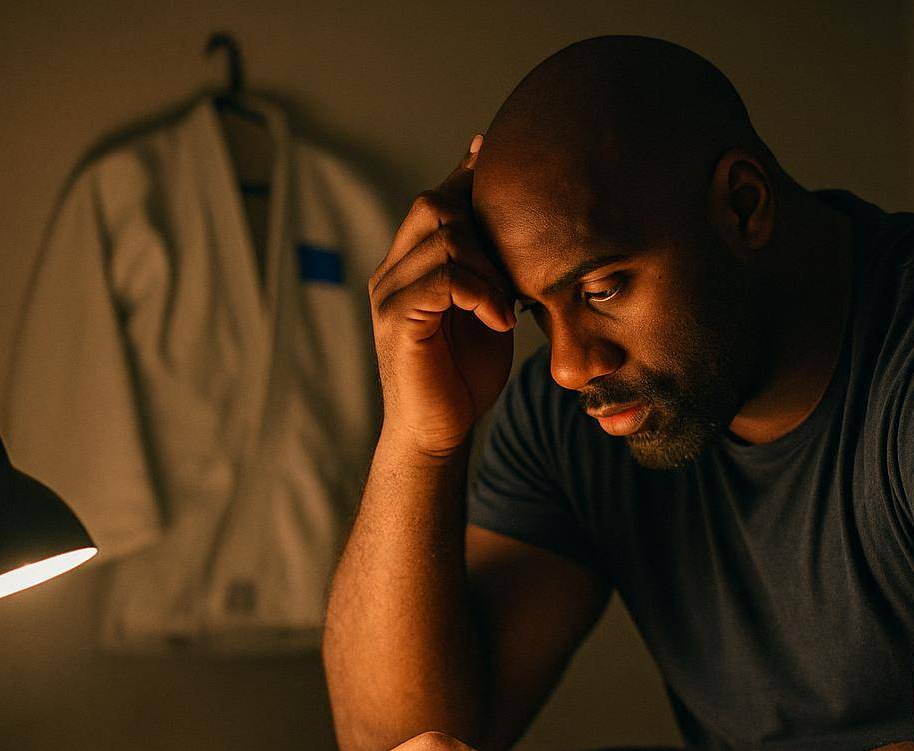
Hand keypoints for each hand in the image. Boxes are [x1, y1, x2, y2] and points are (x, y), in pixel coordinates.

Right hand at [368, 134, 516, 458]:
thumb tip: (523, 229)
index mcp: (411, 264)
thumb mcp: (486, 309)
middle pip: (436, 204)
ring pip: (443, 236)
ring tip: (504, 305)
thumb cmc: (465, 376)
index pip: (435, 200)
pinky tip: (497, 319)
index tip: (494, 154)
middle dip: (486, 229)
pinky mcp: (397, 320)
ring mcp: (389, 293)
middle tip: (511, 279)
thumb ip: (490, 271)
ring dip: (488, 265)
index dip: (466, 176)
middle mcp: (392, 270)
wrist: (440, 432)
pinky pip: (442, 278)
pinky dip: (479, 291)